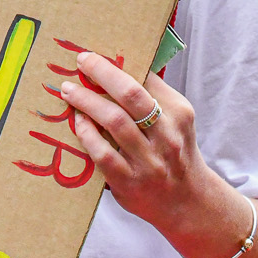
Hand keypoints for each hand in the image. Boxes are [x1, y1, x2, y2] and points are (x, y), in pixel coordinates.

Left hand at [57, 52, 243, 257]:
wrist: (188, 202)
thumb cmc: (174, 154)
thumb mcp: (176, 122)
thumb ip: (153, 98)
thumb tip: (114, 67)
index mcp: (178, 114)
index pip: (147, 79)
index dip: (117, 64)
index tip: (94, 55)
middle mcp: (167, 135)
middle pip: (131, 94)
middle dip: (102, 73)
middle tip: (81, 61)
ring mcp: (150, 161)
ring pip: (114, 121)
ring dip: (87, 101)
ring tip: (70, 90)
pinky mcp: (131, 183)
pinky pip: (103, 153)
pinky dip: (87, 134)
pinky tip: (78, 122)